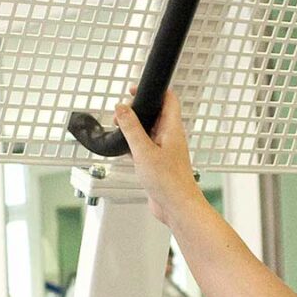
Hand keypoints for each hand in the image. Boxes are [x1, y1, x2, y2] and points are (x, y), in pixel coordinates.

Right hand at [114, 91, 207, 224]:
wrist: (176, 206)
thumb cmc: (168, 181)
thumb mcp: (143, 151)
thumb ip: (131, 128)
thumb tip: (122, 108)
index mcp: (172, 129)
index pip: (168, 100)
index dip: (154, 91)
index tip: (136, 90)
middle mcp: (171, 137)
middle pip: (157, 114)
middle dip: (139, 110)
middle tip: (121, 112)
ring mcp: (166, 150)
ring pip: (150, 131)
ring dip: (135, 128)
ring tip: (120, 128)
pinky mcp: (160, 163)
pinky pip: (147, 147)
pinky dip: (135, 144)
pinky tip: (125, 149)